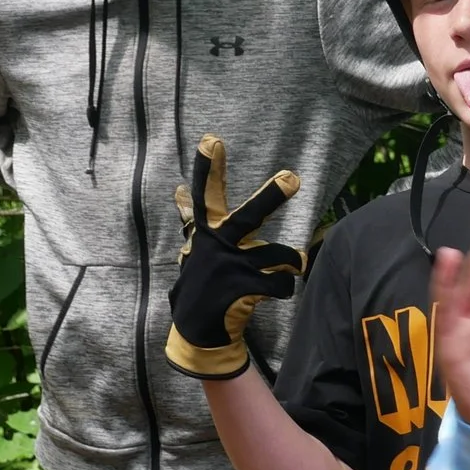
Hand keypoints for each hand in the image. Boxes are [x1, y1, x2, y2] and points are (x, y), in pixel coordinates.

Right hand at [166, 134, 304, 380]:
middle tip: (292, 177)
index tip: (212, 140)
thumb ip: (191, 218)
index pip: (206, 194)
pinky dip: (284, 287)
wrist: (197, 329)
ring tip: (285, 269)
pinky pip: (282, 283)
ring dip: (290, 264)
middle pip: (249, 217)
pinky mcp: (244, 290)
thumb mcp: (195, 248)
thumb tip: (176, 189)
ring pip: (281, 256)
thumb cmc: (203, 281)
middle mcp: (219, 246)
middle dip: (271, 197)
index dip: (209, 168)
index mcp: (208, 232)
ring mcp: (231, 268)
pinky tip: (272, 293)